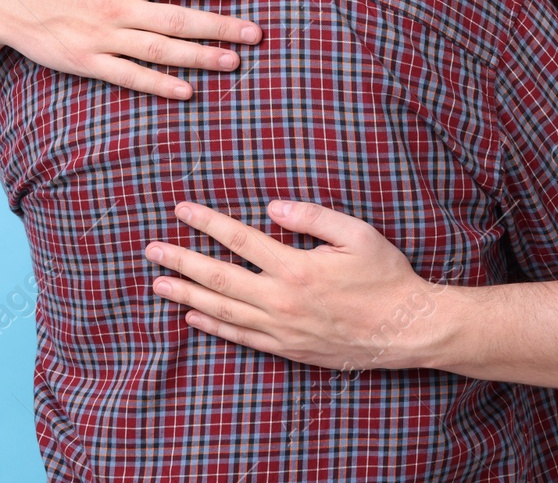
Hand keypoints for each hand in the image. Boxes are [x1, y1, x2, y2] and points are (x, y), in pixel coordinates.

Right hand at [0, 0, 260, 98]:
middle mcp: (115, 7)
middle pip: (177, 18)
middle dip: (220, 25)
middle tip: (257, 32)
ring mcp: (101, 37)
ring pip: (158, 50)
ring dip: (198, 57)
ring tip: (233, 62)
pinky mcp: (87, 62)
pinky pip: (128, 76)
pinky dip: (158, 84)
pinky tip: (187, 91)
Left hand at [145, 200, 448, 371]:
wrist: (406, 329)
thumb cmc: (385, 276)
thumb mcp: (357, 234)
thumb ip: (313, 217)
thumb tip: (272, 208)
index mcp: (297, 268)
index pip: (240, 240)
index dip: (207, 223)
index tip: (181, 209)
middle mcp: (282, 301)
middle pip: (219, 277)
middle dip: (181, 260)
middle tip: (151, 249)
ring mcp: (282, 329)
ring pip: (222, 310)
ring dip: (187, 294)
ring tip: (158, 283)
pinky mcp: (287, 348)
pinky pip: (241, 337)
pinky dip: (213, 326)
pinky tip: (192, 315)